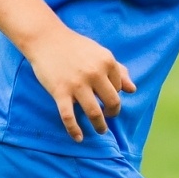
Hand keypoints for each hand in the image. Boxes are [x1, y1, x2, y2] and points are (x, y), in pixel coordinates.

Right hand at [24, 26, 134, 141]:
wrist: (46, 39)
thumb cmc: (75, 46)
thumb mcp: (100, 53)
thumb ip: (118, 70)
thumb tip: (132, 90)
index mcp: (107, 62)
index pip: (119, 87)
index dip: (114, 94)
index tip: (107, 96)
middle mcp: (95, 73)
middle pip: (112, 102)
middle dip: (112, 113)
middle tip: (109, 117)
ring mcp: (77, 84)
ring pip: (94, 113)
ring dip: (99, 126)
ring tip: (101, 130)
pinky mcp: (60, 92)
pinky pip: (69, 117)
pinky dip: (75, 131)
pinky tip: (79, 138)